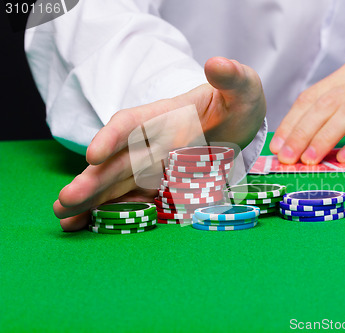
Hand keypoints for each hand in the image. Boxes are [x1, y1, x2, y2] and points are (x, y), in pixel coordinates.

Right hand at [54, 57, 265, 230]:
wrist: (238, 123)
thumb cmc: (236, 102)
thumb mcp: (242, 88)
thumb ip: (233, 79)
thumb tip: (219, 64)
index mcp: (166, 116)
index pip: (132, 123)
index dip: (112, 137)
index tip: (94, 155)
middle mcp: (153, 141)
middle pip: (117, 161)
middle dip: (92, 180)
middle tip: (64, 202)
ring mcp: (155, 165)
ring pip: (118, 182)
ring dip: (93, 200)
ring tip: (65, 217)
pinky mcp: (163, 183)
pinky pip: (135, 198)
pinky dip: (114, 211)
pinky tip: (89, 224)